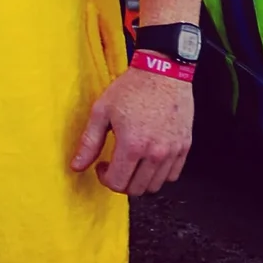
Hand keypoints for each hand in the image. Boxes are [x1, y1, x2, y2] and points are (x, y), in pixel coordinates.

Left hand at [70, 69, 191, 194]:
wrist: (163, 73)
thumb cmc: (131, 89)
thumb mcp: (101, 112)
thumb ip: (89, 142)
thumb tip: (77, 166)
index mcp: (132, 145)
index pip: (118, 183)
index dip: (105, 179)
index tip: (102, 165)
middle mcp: (156, 152)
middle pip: (137, 189)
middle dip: (121, 182)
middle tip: (114, 166)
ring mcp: (173, 151)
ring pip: (156, 185)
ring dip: (140, 180)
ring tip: (130, 162)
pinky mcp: (185, 147)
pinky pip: (172, 175)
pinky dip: (159, 174)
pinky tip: (148, 158)